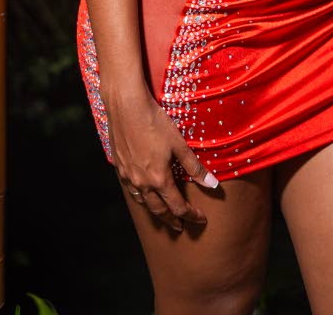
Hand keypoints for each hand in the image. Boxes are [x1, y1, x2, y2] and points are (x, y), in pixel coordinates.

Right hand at [103, 86, 218, 232]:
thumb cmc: (154, 121)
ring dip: (154, 211)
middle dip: (171, 220)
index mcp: (159, 179)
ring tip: (162, 213)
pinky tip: (142, 192)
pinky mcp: (119, 167)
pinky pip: (130, 190)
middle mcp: (142, 183)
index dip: (191, 215)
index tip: (200, 219)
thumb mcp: (179, 144)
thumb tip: (213, 184)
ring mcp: (128, 176)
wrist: (126, 107)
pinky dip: (140, 196)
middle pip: (158, 210)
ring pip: (142, 202)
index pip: (178, 207)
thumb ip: (195, 167)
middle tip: (180, 227)